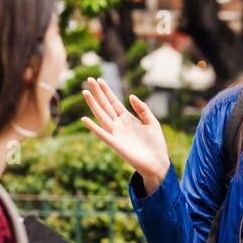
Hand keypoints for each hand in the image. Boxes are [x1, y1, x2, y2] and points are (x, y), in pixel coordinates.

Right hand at [82, 78, 171, 192]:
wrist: (157, 162)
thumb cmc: (155, 144)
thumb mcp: (152, 122)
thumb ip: (142, 109)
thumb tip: (131, 96)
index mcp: (127, 118)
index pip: (114, 102)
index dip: (107, 91)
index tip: (99, 80)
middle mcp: (119, 124)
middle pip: (105, 106)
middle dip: (97, 93)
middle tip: (88, 80)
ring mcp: (116, 133)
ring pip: (101, 116)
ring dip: (93, 105)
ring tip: (85, 93)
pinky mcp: (115, 144)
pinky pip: (102, 134)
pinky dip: (93, 127)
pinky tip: (84, 119)